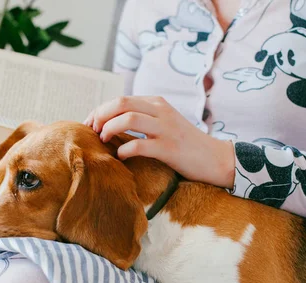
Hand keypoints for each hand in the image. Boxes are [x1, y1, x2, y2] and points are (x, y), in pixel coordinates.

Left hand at [84, 96, 235, 188]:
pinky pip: (139, 145)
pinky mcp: (169, 149)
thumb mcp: (164, 123)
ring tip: (103, 140)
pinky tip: (121, 156)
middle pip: (121, 103)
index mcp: (158, 103)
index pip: (121, 100)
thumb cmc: (185, 144)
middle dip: (101, 116)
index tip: (90, 124)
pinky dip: (124, 150)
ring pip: (128, 119)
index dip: (100, 111)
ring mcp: (166, 129)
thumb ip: (143, 118)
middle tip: (93, 131)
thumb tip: (111, 123)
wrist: (215, 159)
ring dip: (109, 129)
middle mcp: (162, 111)